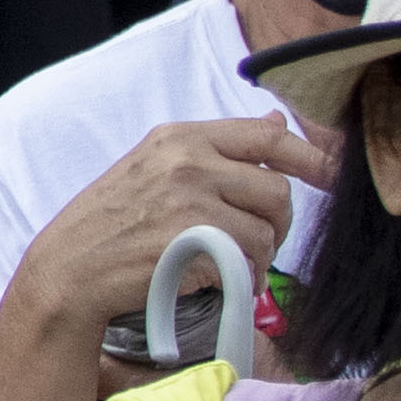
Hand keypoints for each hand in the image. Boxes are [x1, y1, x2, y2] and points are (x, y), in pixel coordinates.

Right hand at [10, 110, 337, 349]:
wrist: (70, 269)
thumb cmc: (109, 222)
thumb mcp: (153, 166)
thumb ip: (215, 148)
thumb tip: (278, 122)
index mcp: (178, 137)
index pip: (266, 137)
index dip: (309, 158)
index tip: (330, 178)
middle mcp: (187, 162)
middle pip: (276, 190)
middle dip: (276, 222)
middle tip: (254, 242)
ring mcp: (191, 203)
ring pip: (266, 230)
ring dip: (258, 254)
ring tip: (229, 264)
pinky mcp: (196, 244)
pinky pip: (250, 262)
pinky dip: (243, 277)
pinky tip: (216, 279)